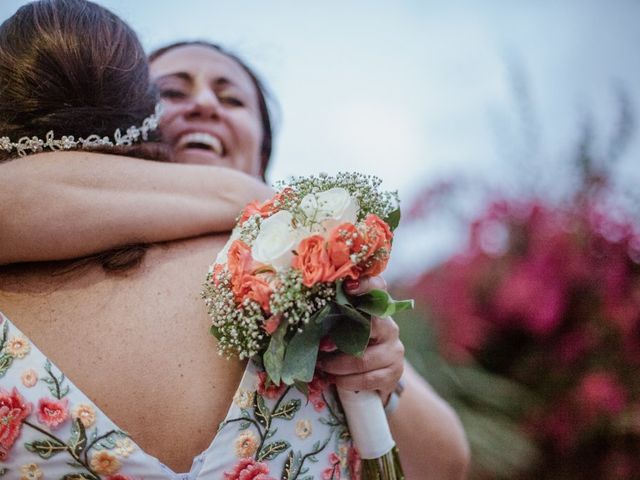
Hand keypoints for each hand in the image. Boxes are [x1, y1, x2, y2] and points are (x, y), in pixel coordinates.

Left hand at [319, 276, 404, 402]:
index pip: (379, 288)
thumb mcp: (344, 331)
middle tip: (321, 346)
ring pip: (363, 359)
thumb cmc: (352, 347)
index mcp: (377, 310)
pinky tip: (337, 380)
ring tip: (323, 366)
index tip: (348, 286)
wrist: (376, 378)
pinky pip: (367, 378)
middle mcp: (390, 327)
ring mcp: (394, 350)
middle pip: (372, 325)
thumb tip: (302, 321)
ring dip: (338, 365)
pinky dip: (347, 381)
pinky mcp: (394, 373)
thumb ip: (334, 321)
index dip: (367, 284)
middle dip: (341, 339)